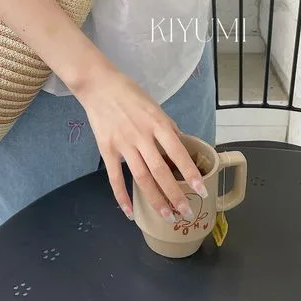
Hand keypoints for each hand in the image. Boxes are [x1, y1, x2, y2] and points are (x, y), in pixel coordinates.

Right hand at [76, 66, 207, 222]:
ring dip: (155, 199)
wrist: (98, 85)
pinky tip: (130, 212)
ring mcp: (123, 144)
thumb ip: (167, 126)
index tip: (201, 190)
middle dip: (175, 194)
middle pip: (160, 171)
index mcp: (157, 123)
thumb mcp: (155, 105)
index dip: (190, 173)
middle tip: (186, 212)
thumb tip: (183, 145)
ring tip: (166, 215)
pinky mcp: (106, 149)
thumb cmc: (129, 93)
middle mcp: (142, 136)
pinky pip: (115, 177)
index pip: (178, 152)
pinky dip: (122, 197)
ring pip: (141, 178)